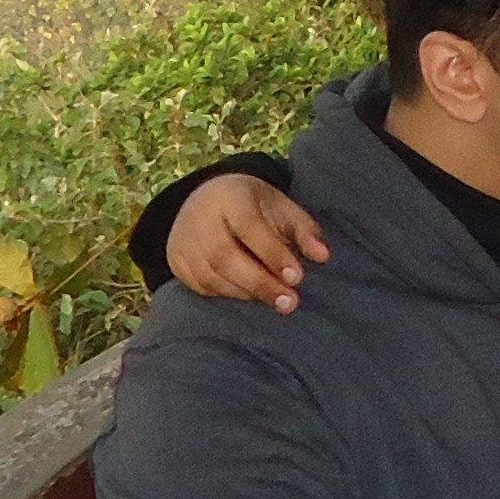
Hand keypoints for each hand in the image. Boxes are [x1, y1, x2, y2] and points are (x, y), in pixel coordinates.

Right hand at [169, 173, 326, 310]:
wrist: (204, 199)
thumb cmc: (253, 206)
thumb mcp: (281, 207)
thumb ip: (304, 230)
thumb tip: (323, 256)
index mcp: (230, 196)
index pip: (249, 227)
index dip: (273, 253)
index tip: (297, 277)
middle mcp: (200, 218)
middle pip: (226, 256)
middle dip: (260, 282)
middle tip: (290, 302)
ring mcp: (184, 241)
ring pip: (213, 276)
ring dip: (247, 292)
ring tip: (276, 299)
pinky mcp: (177, 261)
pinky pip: (203, 286)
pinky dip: (229, 294)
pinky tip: (249, 294)